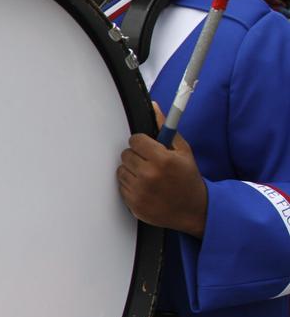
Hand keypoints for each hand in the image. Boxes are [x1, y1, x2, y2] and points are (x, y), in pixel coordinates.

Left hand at [117, 103, 207, 237]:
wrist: (194, 210)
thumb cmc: (188, 178)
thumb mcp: (183, 151)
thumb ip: (166, 128)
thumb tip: (153, 106)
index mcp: (162, 159)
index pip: (135, 140)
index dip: (142, 143)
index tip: (148, 147)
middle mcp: (149, 175)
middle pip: (126, 154)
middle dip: (136, 156)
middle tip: (149, 162)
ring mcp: (140, 191)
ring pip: (121, 170)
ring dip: (132, 171)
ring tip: (148, 176)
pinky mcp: (134, 204)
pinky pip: (121, 186)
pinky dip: (130, 185)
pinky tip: (145, 187)